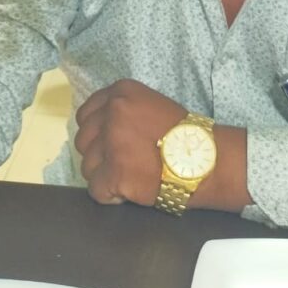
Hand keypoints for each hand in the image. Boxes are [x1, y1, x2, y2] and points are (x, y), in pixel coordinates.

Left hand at [75, 80, 185, 204]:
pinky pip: (96, 190)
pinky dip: (111, 195)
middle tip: (124, 161)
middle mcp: (113, 113)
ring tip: (131, 174)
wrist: (203, 159)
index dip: (97, 133)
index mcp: (121, 93)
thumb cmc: (181, 134)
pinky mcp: (114, 172)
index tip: (110, 143)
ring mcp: (112, 142)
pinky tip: (131, 189)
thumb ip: (123, 110)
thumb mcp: (149, 104)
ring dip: (105, 175)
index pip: (86, 115)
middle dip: (99, 154)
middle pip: (83, 141)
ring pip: (87, 167)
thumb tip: (99, 128)